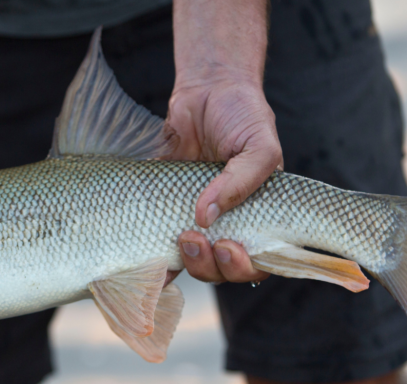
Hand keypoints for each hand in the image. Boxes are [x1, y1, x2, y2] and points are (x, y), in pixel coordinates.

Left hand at [166, 72, 281, 283]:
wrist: (207, 89)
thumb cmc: (243, 116)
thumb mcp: (259, 145)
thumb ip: (242, 181)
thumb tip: (205, 216)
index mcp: (259, 217)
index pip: (260, 260)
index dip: (246, 266)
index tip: (229, 246)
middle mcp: (230, 225)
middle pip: (224, 270)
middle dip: (212, 266)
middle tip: (197, 238)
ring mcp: (197, 221)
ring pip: (195, 263)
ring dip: (188, 261)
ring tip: (182, 236)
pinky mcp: (165, 211)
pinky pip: (160, 246)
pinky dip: (153, 260)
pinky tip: (147, 261)